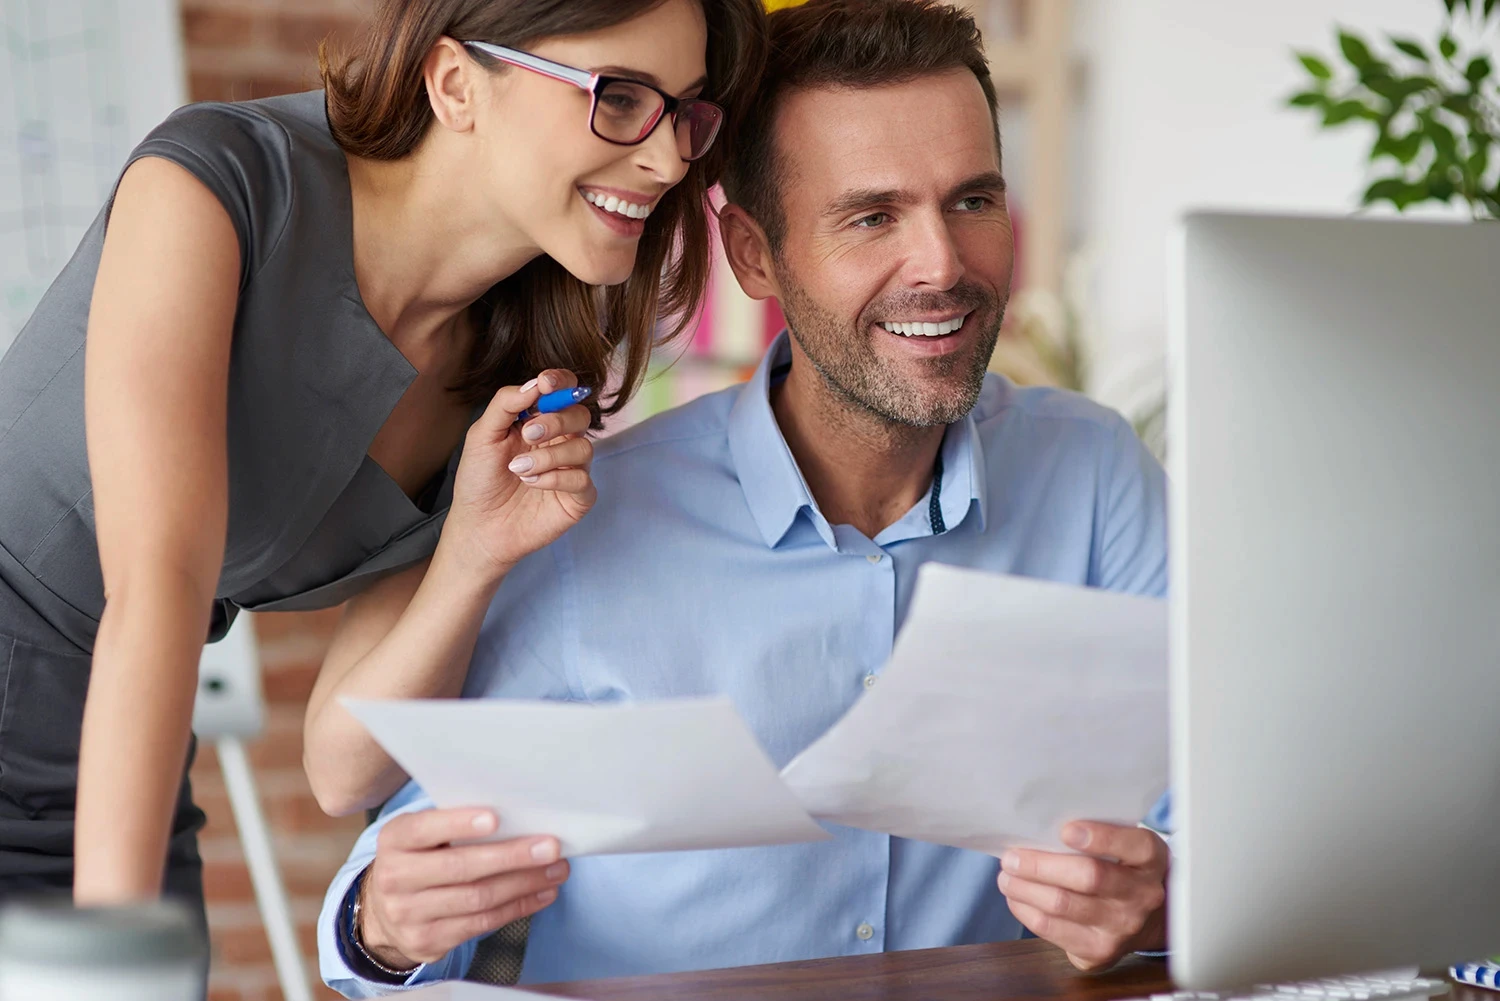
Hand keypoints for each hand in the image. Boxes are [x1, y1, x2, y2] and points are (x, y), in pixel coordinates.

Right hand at [358, 808, 568, 968]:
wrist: (384, 911)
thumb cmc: (420, 858)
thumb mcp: (423, 835)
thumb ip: (454, 824)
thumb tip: (518, 814)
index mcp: (394, 840)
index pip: (424, 829)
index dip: (459, 824)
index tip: (496, 818)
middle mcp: (395, 878)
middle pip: (460, 867)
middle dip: (511, 857)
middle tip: (551, 847)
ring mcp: (409, 914)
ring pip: (477, 899)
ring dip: (524, 884)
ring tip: (557, 870)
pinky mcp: (428, 941)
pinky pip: (482, 923)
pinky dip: (518, 907)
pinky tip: (543, 894)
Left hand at [444, 370, 596, 578]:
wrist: (478, 526)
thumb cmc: (479, 481)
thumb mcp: (482, 435)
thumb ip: (505, 405)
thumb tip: (534, 383)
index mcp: (540, 422)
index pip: (563, 393)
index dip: (561, 382)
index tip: (546, 383)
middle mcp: (560, 442)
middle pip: (580, 415)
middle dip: (556, 419)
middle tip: (528, 434)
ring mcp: (572, 469)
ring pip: (583, 447)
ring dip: (549, 455)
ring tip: (518, 469)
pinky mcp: (578, 497)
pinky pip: (582, 479)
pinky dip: (557, 477)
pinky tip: (532, 483)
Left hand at [997, 821, 1168, 971]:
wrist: (1146, 921)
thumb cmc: (1121, 870)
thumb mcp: (1124, 846)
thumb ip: (1096, 834)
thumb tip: (1038, 828)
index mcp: (1151, 859)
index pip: (1134, 845)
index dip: (1100, 837)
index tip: (1065, 830)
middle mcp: (1143, 895)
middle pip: (1088, 877)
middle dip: (1041, 865)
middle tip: (1011, 857)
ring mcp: (1122, 928)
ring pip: (1062, 905)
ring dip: (1024, 889)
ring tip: (1006, 876)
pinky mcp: (1099, 952)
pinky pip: (1052, 930)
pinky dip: (1025, 910)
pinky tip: (1016, 897)